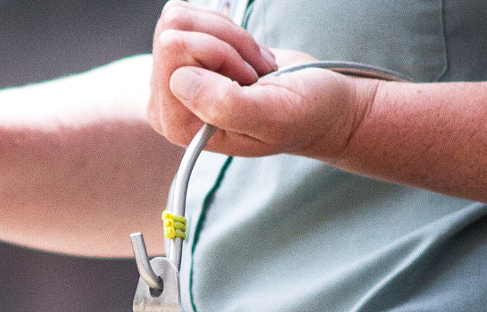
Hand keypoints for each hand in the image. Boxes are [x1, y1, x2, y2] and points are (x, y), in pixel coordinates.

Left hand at [147, 0, 378, 159]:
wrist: (318, 103)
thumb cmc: (301, 114)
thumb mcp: (272, 116)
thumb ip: (224, 105)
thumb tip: (178, 79)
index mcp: (178, 123)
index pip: (172, 50)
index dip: (218, 53)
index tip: (246, 79)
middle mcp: (168, 102)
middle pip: (173, 31)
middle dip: (223, 42)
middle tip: (250, 72)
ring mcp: (175, 77)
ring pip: (181, 19)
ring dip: (227, 36)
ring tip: (250, 67)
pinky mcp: (187, 57)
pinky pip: (192, 15)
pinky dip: (227, 30)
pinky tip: (244, 57)